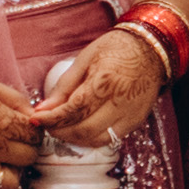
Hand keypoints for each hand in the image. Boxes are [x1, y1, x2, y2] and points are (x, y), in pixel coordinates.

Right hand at [0, 70, 51, 188]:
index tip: (24, 130)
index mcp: (5, 123)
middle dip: (24, 151)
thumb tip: (33, 114)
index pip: (36, 137)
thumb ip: (15, 99)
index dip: (32, 132)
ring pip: (10, 183)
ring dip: (9, 173)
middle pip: (28, 159)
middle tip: (12, 144)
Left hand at [33, 26, 166, 148]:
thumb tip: (44, 107)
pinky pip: (110, 139)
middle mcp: (119, 102)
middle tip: (47, 125)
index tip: (36, 118)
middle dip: (59, 131)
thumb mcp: (85, 59)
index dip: (51, 118)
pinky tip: (81, 129)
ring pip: (96, 139)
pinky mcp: (135, 121)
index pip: (73, 110)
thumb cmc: (117, 48)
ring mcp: (130, 114)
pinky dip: (91, 139)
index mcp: (105, 82)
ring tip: (62, 128)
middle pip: (83, 129)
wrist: (152, 50)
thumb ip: (64, 86)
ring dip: (74, 138)